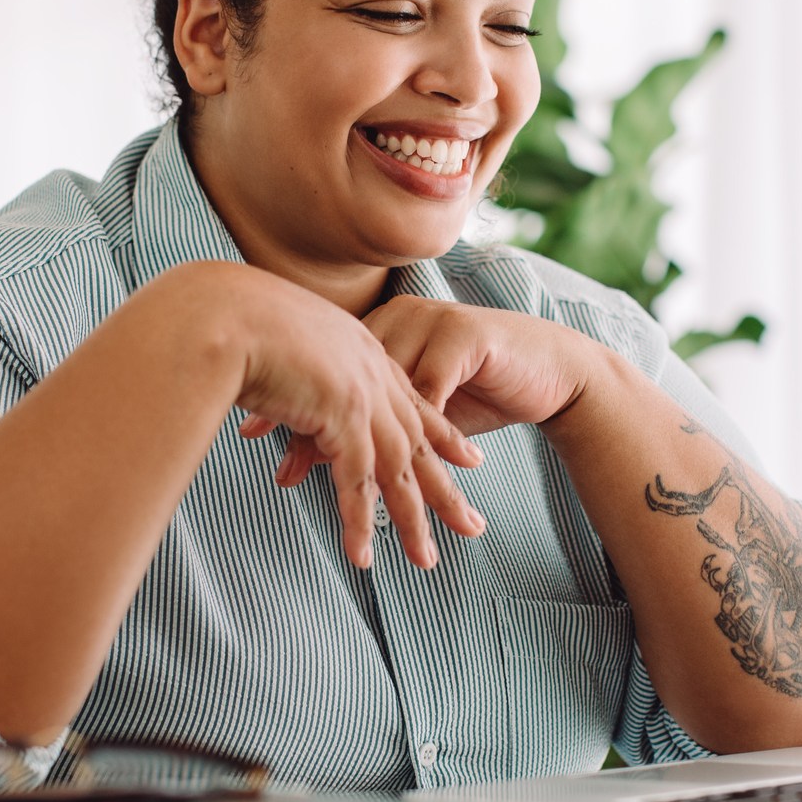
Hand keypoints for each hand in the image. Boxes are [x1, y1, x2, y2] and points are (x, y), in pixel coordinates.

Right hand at [216, 269, 486, 570]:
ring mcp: (360, 396)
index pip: (411, 400)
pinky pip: (356, 482)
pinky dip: (359, 522)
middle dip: (445, 488)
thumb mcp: (279, 341)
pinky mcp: (342, 417)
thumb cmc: (233, 321)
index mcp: (361, 350)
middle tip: (471, 526)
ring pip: (398, 469)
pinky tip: (363, 556)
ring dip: (412, 520)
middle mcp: (371, 373)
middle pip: (418, 441)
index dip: (441, 433)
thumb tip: (281, 388)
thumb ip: (294, 368)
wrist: (224, 313)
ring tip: (426, 561)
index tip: (468, 458)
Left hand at [241, 295, 597, 494]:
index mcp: (380, 328)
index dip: (290, 405)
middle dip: (313, 429)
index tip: (253, 437)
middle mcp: (400, 319)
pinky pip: (429, 391)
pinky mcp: (464, 338)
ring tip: (337, 481)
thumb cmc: (479, 386)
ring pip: (384, 390)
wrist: (549, 366)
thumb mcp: (415, 404)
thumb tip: (307, 452)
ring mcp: (431, 324)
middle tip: (281, 470)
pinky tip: (396, 462)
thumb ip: (367, 418)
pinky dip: (412, 432)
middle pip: (346, 379)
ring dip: (361, 440)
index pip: (324, 369)